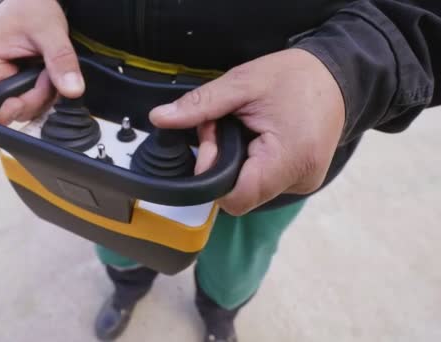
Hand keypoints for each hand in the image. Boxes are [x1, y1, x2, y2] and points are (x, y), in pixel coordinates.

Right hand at [0, 0, 83, 124]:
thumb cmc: (32, 7)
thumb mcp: (49, 30)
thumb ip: (61, 60)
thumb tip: (73, 91)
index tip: (18, 101)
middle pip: (1, 113)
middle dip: (28, 103)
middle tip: (45, 79)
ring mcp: (3, 82)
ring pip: (20, 111)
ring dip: (40, 99)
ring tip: (49, 72)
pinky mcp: (18, 86)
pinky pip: (31, 104)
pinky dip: (44, 97)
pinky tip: (51, 78)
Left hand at [149, 49, 344, 215]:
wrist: (340, 74)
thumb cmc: (296, 76)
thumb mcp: (243, 82)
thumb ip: (201, 104)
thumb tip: (160, 118)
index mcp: (289, 158)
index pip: (234, 198)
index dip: (211, 174)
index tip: (211, 140)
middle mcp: (300, 180)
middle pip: (239, 195)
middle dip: (221, 164)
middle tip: (224, 127)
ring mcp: (303, 183)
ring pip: (250, 190)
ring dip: (236, 164)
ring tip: (246, 129)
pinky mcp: (302, 179)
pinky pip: (264, 183)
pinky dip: (252, 164)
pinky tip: (258, 139)